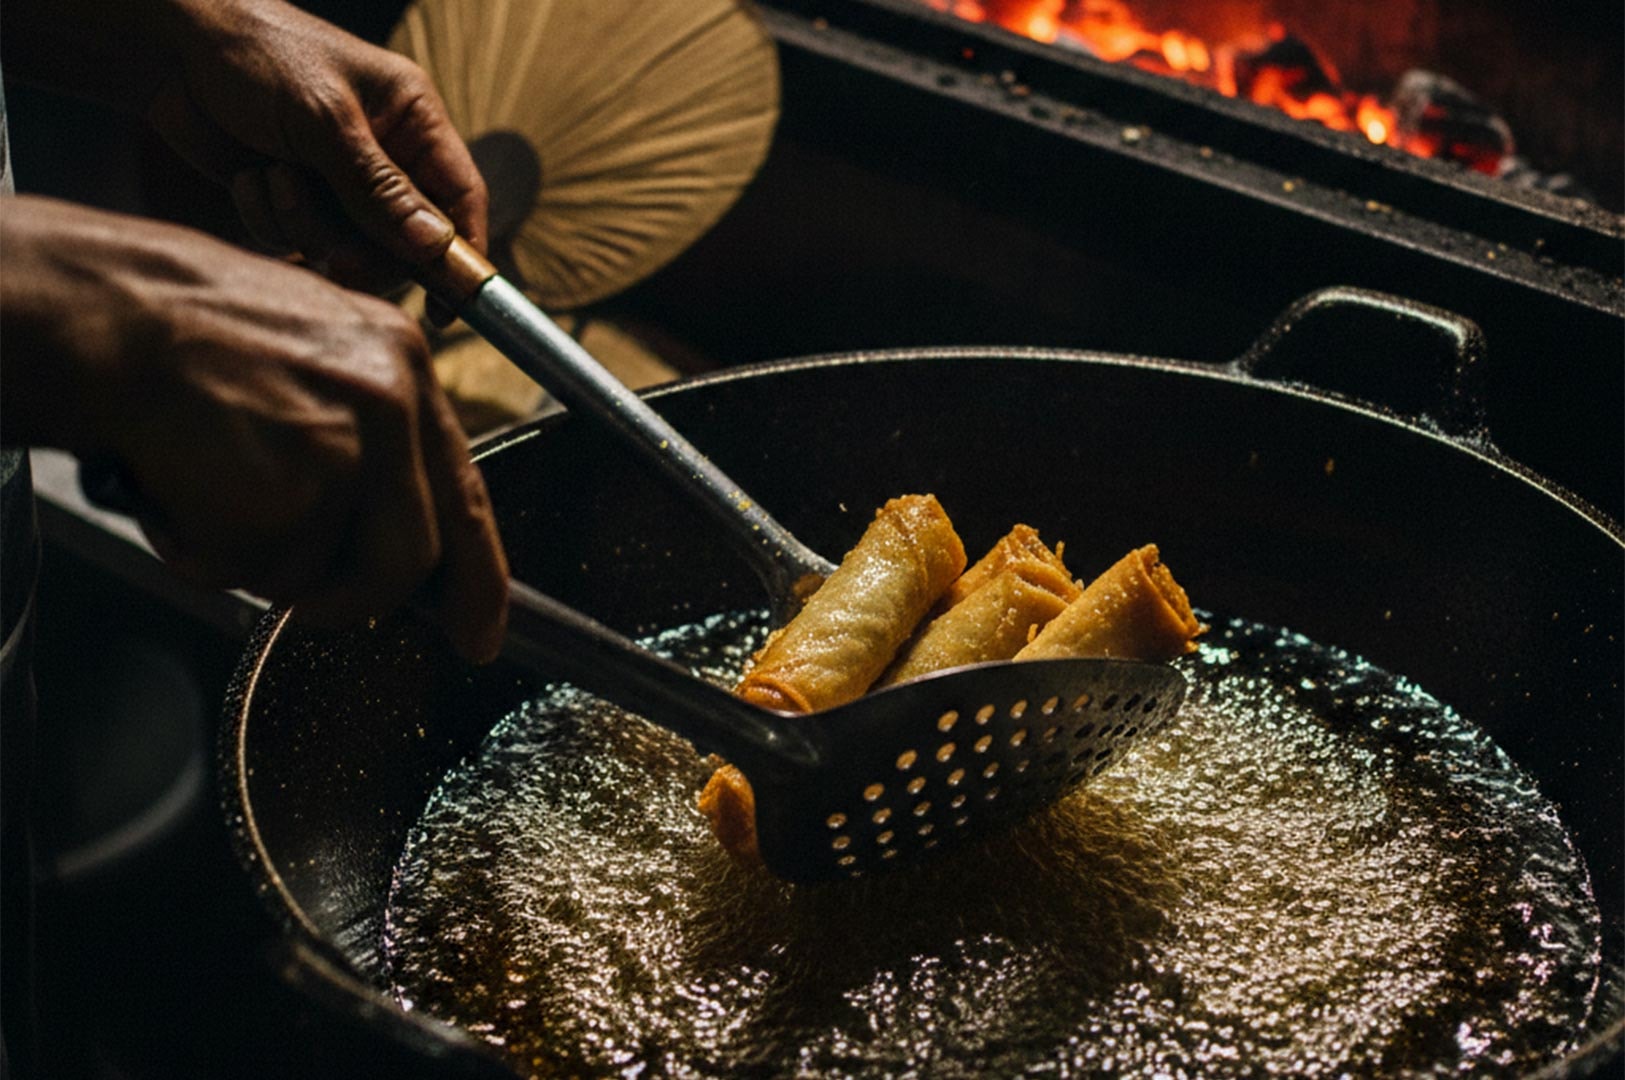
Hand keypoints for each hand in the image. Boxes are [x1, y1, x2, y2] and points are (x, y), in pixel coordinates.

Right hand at [0, 196, 508, 661]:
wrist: (106, 310)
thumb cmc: (186, 330)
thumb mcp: (312, 350)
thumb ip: (367, 431)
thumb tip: (395, 528)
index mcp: (403, 363)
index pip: (468, 496)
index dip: (479, 580)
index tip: (479, 634)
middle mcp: (391, 404)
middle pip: (411, 559)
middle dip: (354, 596)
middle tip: (303, 593)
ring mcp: (344, 451)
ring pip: (325, 574)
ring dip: (262, 563)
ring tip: (211, 493)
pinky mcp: (287, 493)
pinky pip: (255, 570)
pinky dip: (205, 553)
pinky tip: (180, 490)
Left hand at [146, 0, 487, 293]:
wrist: (167, 46)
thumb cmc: (257, 55)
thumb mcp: (325, 120)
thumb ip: (380, 190)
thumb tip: (435, 248)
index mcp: (412, 121)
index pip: (461, 198)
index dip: (462, 253)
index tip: (447, 306)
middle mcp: (384, 153)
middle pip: (404, 240)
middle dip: (361, 248)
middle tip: (332, 254)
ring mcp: (337, 179)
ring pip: (347, 247)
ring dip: (305, 227)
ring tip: (274, 178)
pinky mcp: (293, 195)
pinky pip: (297, 241)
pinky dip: (269, 219)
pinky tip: (249, 176)